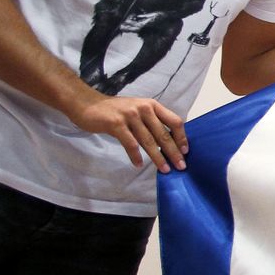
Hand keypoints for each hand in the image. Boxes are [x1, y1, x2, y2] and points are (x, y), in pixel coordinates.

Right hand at [70, 94, 187, 171]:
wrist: (88, 104)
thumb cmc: (116, 111)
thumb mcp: (138, 110)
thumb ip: (152, 122)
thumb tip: (168, 142)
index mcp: (152, 105)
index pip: (174, 121)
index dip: (181, 137)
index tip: (186, 151)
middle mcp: (144, 108)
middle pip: (163, 134)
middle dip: (173, 152)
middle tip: (181, 166)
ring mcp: (130, 115)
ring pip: (148, 141)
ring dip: (157, 157)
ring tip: (164, 169)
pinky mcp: (116, 124)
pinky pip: (130, 144)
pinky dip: (135, 156)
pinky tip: (138, 164)